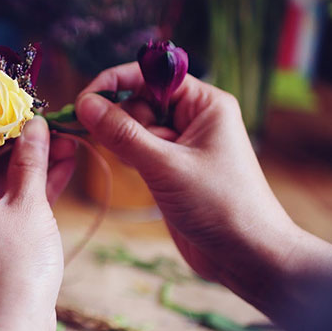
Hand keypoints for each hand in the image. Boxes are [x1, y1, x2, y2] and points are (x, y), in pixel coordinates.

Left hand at [0, 116, 74, 330]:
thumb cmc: (13, 265)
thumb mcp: (28, 204)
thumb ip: (31, 160)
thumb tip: (34, 123)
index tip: (23, 100)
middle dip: (19, 138)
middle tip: (52, 120)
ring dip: (31, 161)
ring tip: (67, 140)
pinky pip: (7, 201)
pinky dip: (31, 186)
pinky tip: (63, 167)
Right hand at [76, 62, 331, 324]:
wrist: (247, 255)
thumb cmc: (218, 205)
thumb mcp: (165, 166)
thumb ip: (122, 133)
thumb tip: (84, 103)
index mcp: (204, 103)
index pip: (151, 75)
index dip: (116, 83)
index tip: (85, 100)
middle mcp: (193, 117)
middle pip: (140, 100)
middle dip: (121, 119)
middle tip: (117, 146)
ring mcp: (182, 143)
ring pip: (136, 127)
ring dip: (124, 142)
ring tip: (138, 167)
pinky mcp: (171, 167)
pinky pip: (139, 150)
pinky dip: (129, 157)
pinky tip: (136, 174)